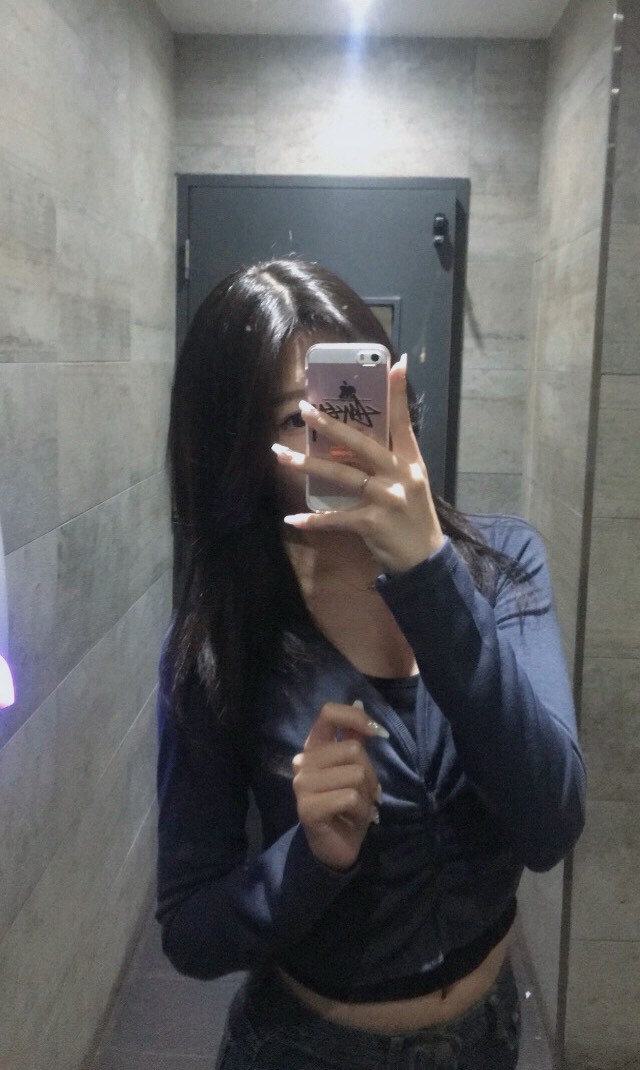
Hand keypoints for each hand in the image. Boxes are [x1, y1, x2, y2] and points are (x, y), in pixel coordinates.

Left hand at [272, 355, 444, 574]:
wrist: (426, 560)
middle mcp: (400, 476)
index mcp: (411, 463)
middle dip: (331, 426)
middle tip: (305, 410)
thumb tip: (364, 439)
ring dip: (308, 465)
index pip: (403, 422)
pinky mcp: (372, 523)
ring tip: (282, 455)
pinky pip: (336, 518)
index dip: (397, 394)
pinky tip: (293, 518)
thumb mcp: (411, 484)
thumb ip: (393, 460)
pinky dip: (314, 519)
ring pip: (341, 476)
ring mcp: (387, 499)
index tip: (393, 364)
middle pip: (362, 444)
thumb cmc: (413, 518)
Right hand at [292, 701, 386, 871]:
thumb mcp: (353, 768)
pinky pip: (351, 797)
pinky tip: (354, 818)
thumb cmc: (346, 804)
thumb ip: (353, 737)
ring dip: (368, 795)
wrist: (335, 847)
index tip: (375, 732)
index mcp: (313, 748)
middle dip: (370, 773)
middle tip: (366, 793)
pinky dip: (362, 810)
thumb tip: (359, 702)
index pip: (328, 713)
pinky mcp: (307, 808)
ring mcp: (302, 785)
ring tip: (359, 807)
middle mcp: (303, 762)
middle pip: (353, 749)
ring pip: (355, 774)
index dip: (355, 717)